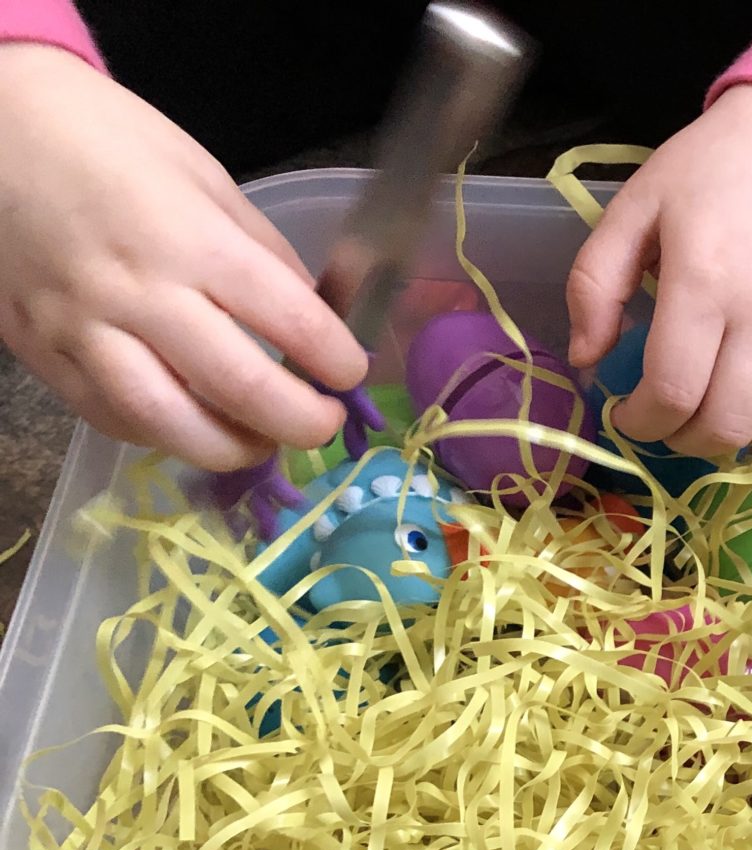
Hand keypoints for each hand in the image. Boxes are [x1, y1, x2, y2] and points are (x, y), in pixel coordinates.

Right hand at [0, 45, 366, 470]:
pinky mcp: (43, 353)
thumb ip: (262, 255)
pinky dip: (164, 436)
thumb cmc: (109, 142)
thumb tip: (315, 319)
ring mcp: (82, 329)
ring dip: (232, 450)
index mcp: (191, 239)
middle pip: (238, 390)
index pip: (291, 323)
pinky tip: (193, 425)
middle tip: (321, 425)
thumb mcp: (206, 178)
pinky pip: (111, 418)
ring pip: (168, 425)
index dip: (337, 363)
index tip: (351, 374)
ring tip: (261, 441)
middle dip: (299, 424)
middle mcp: (137, 292)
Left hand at [566, 84, 751, 457]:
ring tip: (707, 407)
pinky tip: (750, 385)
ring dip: (731, 434)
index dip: (640, 421)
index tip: (625, 413)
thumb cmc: (708, 170)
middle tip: (664, 419)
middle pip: (724, 425)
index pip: (672, 392)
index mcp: (703, 282)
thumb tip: (586, 359)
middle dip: (682, 439)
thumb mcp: (633, 209)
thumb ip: (595, 284)